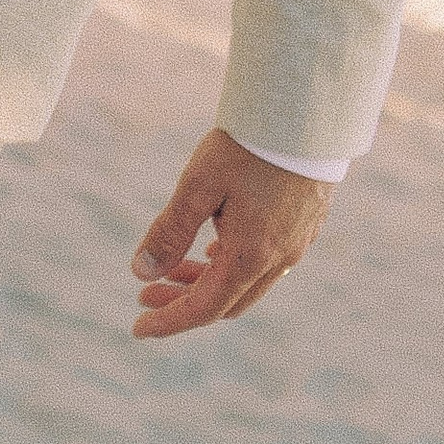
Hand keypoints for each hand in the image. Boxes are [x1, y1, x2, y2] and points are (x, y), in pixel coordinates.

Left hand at [129, 132, 331, 338]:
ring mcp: (297, 243)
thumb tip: (141, 272)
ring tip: (170, 267)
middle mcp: (279, 258)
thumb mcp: (198, 186)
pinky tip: (213, 247)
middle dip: (183, 303)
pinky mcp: (305, 225)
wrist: (305, 115)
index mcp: (251, 255)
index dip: (169, 321)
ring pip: (247, 283)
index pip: (205, 308)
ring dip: (207, 282)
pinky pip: (266, 263)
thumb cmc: (248, 146)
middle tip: (144, 294)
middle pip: (226, 301)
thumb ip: (170, 231)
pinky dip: (232, 266)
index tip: (137, 328)